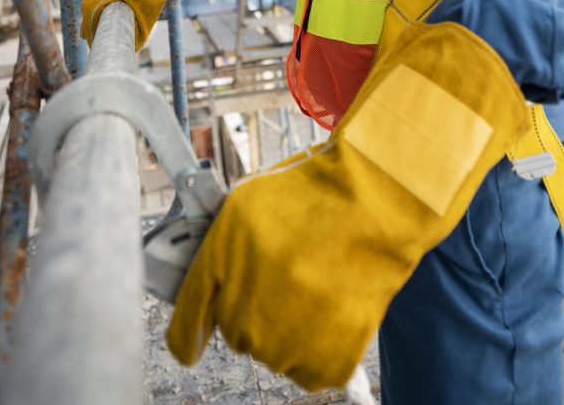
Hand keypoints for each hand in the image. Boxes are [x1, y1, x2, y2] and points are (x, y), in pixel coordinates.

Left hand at [167, 20, 527, 390]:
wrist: (377, 203)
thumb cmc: (316, 194)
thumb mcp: (248, 203)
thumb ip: (217, 246)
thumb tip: (201, 281)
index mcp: (221, 260)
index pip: (185, 322)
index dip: (188, 334)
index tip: (191, 342)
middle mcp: (246, 307)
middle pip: (233, 333)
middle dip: (250, 308)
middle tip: (283, 273)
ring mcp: (286, 338)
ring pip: (271, 352)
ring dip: (284, 328)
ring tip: (313, 282)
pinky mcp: (325, 359)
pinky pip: (306, 369)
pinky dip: (317, 348)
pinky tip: (329, 306)